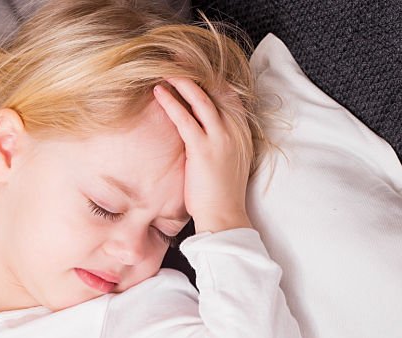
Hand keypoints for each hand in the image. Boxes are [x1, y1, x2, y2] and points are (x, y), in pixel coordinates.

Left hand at [152, 77, 252, 233]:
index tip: (194, 65)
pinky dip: (172, 103)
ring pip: (202, 99)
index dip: (212, 77)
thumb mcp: (227, 161)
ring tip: (166, 70)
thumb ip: (220, 142)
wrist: (224, 216)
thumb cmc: (220, 194)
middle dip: (197, 71)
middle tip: (178, 57)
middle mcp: (235, 130)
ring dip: (183, 82)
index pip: (229, 94)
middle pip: (217, 89)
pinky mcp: (203, 149)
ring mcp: (221, 138)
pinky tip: (159, 92)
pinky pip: (186, 119)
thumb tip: (202, 131)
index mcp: (242, 132)